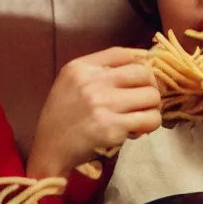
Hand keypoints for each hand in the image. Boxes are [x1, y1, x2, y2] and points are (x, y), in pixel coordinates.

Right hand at [27, 47, 160, 178]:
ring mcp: (103, 105)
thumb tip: (143, 61)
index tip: (142, 76)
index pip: (123, 54)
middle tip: (142, 99)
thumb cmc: (63, 116)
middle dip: (149, 87)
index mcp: (80, 68)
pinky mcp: (113, 128)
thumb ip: (98, 70)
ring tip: (139, 115)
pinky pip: (150, 119)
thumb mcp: (70, 82)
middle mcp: (91, 82)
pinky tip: (137, 129)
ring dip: (151, 107)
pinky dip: (149, 124)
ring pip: (152, 96)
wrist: (50, 149)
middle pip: (143, 73)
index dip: (141, 62)